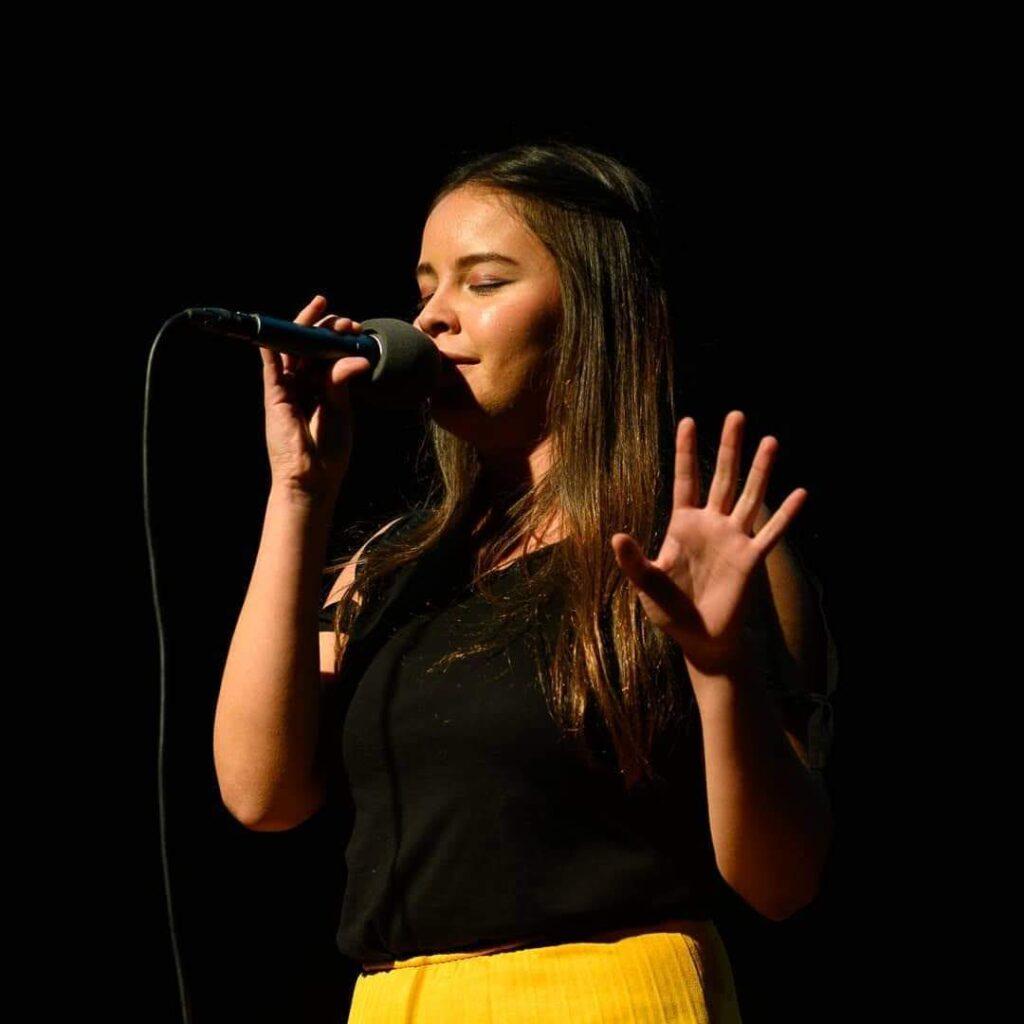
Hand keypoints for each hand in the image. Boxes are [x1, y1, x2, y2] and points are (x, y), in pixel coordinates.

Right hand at [260, 294, 372, 501]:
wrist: (313, 478)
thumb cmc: (328, 451)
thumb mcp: (340, 410)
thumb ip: (341, 382)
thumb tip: (354, 357)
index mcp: (320, 390)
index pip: (325, 356)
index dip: (336, 339)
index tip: (354, 328)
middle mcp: (302, 386)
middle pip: (308, 348)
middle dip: (323, 328)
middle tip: (343, 319)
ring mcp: (287, 390)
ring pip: (291, 351)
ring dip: (305, 330)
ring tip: (323, 313)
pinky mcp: (274, 397)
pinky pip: (271, 368)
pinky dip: (271, 348)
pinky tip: (276, 331)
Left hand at [610, 410, 806, 676]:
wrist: (701, 640)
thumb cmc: (671, 611)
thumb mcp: (647, 583)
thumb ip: (634, 560)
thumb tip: (616, 536)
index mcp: (683, 525)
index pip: (685, 479)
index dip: (686, 451)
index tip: (689, 420)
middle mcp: (711, 525)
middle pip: (721, 477)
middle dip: (728, 447)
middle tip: (736, 414)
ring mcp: (733, 539)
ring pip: (749, 496)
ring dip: (760, 470)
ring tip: (771, 440)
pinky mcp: (751, 559)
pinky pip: (771, 533)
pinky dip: (785, 514)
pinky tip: (800, 492)